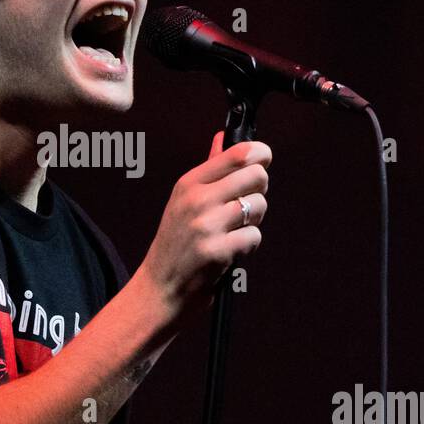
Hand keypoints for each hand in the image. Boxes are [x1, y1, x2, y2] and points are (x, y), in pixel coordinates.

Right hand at [137, 130, 270, 324]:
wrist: (160, 287)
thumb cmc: (176, 242)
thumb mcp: (184, 201)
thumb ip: (209, 169)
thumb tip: (222, 136)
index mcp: (189, 183)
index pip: (238, 154)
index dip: (261, 155)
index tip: (263, 163)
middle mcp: (197, 199)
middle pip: (257, 175)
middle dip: (260, 190)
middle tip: (246, 205)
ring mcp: (207, 225)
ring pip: (259, 206)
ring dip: (254, 221)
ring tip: (234, 230)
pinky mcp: (218, 251)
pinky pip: (254, 236)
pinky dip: (248, 245)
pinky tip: (231, 250)